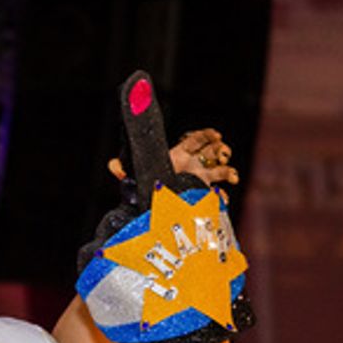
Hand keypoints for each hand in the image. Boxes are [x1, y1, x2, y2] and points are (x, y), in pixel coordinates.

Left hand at [108, 127, 237, 187]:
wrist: (150, 208)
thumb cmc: (145, 186)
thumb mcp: (134, 177)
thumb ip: (123, 170)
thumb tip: (112, 165)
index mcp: (179, 155)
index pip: (196, 140)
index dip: (207, 135)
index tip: (216, 134)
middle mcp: (193, 165)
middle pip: (213, 152)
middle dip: (221, 150)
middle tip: (222, 154)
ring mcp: (200, 180)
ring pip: (220, 171)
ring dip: (228, 171)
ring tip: (230, 176)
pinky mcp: (202, 196)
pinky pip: (217, 196)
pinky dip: (222, 197)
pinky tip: (222, 198)